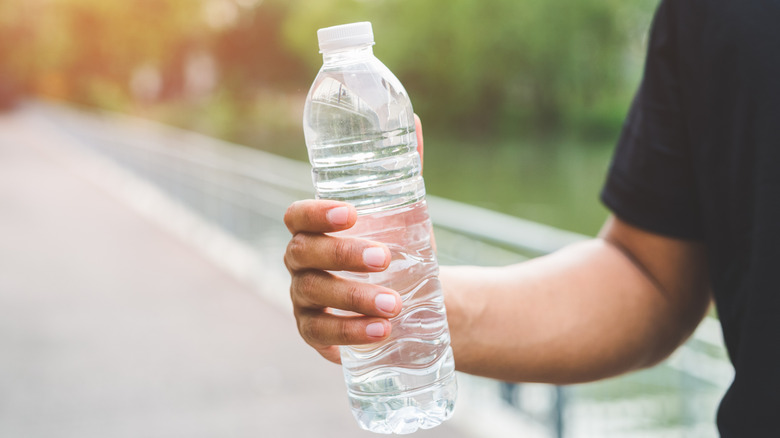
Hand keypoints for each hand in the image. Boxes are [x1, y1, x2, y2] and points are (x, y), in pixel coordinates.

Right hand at [283, 115, 423, 363]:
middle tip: (385, 259)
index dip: (317, 214)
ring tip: (396, 305)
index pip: (297, 216)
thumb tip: (418, 122)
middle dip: (344, 255)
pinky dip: (351, 333)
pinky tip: (382, 331)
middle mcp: (300, 262)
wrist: (412, 298)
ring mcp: (303, 299)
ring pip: (314, 295)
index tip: (350, 213)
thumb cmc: (398, 248)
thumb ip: (404, 171)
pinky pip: (322, 334)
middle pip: (304, 254)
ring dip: (354, 298)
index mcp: (314, 229)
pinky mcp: (314, 333)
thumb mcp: (403, 213)